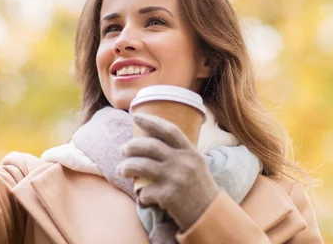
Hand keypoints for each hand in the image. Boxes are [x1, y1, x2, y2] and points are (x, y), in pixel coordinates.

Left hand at [117, 113, 219, 230]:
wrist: (211, 216)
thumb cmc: (200, 189)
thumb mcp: (196, 165)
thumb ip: (179, 152)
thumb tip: (153, 142)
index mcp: (191, 152)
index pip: (169, 130)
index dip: (151, 121)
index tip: (136, 115)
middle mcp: (183, 162)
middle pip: (150, 146)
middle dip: (132, 146)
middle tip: (123, 149)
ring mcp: (176, 178)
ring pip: (141, 165)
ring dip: (126, 167)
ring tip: (121, 170)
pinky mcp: (168, 196)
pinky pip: (145, 191)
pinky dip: (141, 195)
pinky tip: (143, 197)